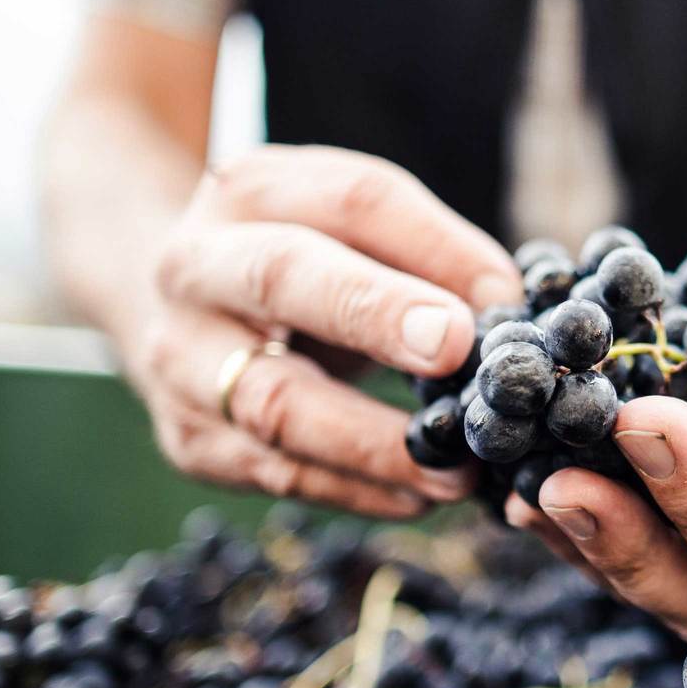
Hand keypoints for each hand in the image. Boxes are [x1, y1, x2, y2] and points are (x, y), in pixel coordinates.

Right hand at [118, 145, 520, 514]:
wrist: (188, 309)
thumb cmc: (306, 264)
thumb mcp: (361, 237)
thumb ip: (433, 258)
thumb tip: (506, 311)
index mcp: (254, 190)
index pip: (350, 201)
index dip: (428, 245)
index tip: (495, 297)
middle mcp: (199, 266)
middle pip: (283, 278)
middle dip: (373, 314)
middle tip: (453, 354)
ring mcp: (180, 357)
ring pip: (273, 402)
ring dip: (375, 444)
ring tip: (454, 471)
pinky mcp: (188, 437)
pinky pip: (276, 473)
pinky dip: (354, 490)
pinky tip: (415, 497)